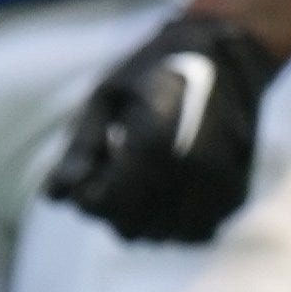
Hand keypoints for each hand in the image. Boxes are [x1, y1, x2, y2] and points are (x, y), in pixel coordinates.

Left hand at [39, 3, 290, 244]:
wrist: (228, 55)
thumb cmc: (156, 70)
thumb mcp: (107, 96)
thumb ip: (81, 149)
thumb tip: (54, 198)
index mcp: (156, 139)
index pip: (110, 203)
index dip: (88, 202)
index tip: (83, 186)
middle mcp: (192, 167)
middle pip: (133, 227)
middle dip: (113, 212)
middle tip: (112, 180)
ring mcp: (219, 183)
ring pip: (166, 235)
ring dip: (145, 222)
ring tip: (141, 186)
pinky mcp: (236, 192)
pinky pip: (197, 232)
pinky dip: (177, 223)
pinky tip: (169, 196)